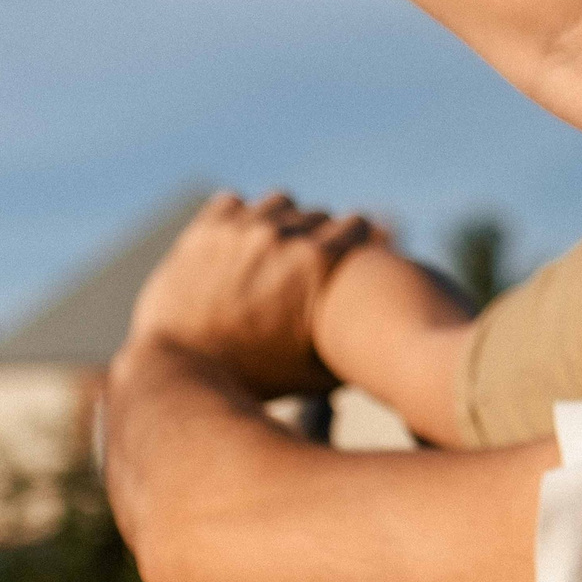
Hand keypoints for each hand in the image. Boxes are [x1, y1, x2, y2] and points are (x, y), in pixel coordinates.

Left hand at [125, 192, 373, 396]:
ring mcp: (239, 228)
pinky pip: (233, 203)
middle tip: (310, 258)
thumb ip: (361, 343)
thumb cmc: (259, 379)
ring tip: (275, 246)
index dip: (357, 239)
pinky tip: (238, 242)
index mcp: (319, 261)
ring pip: (278, 203)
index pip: (356, 224)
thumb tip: (398, 335)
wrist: (183, 372)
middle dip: (319, 234)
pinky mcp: (203, 230)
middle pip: (317, 215)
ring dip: (282, 220)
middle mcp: (282, 235)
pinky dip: (239, 218)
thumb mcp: (323, 368)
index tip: (352, 250)